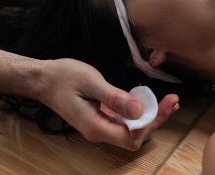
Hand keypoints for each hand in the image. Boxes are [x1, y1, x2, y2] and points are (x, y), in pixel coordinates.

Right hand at [38, 58, 178, 149]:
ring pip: (131, 130)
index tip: (165, 103)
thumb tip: (139, 110)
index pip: (131, 137)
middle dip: (156, 120)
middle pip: (135, 136)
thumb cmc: (63, 77)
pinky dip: (138, 113)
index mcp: (95, 126)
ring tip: (167, 101)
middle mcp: (98, 132)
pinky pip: (123, 121)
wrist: (42, 80)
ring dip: (150, 117)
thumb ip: (115, 97)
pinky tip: (148, 101)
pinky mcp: (99, 118)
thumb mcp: (90, 81)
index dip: (151, 123)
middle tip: (172, 100)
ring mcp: (99, 126)